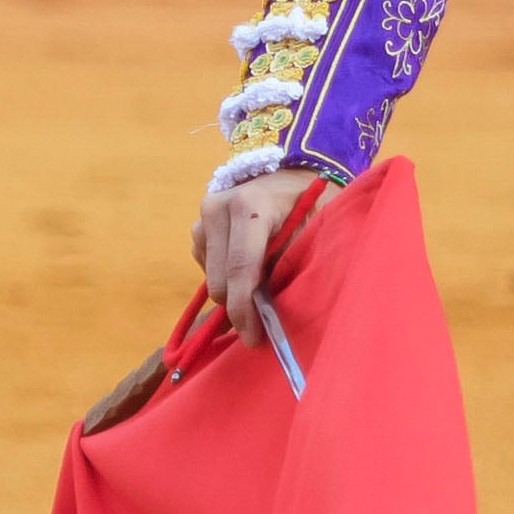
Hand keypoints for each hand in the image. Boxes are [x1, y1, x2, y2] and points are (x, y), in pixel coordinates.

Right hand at [192, 164, 330, 329]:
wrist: (290, 174)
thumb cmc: (310, 203)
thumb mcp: (316, 228)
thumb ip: (296, 263)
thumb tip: (275, 309)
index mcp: (250, 206)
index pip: (241, 269)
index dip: (245, 310)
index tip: (253, 339)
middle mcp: (218, 208)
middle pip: (221, 281)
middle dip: (240, 306)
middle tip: (266, 319)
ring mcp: (203, 217)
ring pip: (211, 279)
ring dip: (234, 290)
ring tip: (264, 281)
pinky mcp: (197, 228)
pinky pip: (207, 269)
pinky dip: (227, 277)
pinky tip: (249, 268)